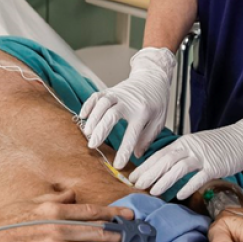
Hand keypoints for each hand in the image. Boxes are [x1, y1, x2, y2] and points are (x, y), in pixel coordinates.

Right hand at [0, 190, 145, 241]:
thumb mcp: (26, 203)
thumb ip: (52, 198)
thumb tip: (71, 194)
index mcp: (53, 209)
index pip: (91, 211)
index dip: (114, 214)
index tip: (131, 217)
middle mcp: (57, 226)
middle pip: (98, 232)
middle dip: (123, 237)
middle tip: (142, 241)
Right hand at [80, 47, 175, 169]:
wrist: (153, 76)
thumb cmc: (157, 101)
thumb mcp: (159, 120)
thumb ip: (148, 138)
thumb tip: (137, 155)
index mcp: (143, 112)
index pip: (132, 134)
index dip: (124, 150)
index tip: (118, 165)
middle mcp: (129, 102)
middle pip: (112, 115)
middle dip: (101, 131)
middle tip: (92, 145)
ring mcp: (118, 94)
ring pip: (102, 104)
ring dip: (93, 118)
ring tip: (87, 133)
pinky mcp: (110, 90)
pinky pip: (97, 95)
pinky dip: (88, 104)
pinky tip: (83, 116)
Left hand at [129, 103, 242, 198]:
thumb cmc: (221, 144)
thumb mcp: (197, 145)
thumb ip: (182, 155)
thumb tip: (165, 168)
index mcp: (184, 143)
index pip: (159, 154)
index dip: (145, 166)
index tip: (132, 176)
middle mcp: (190, 148)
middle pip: (164, 160)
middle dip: (148, 174)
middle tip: (135, 185)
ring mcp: (203, 156)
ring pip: (178, 168)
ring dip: (164, 180)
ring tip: (153, 191)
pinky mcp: (215, 165)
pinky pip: (199, 177)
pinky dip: (188, 186)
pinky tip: (180, 195)